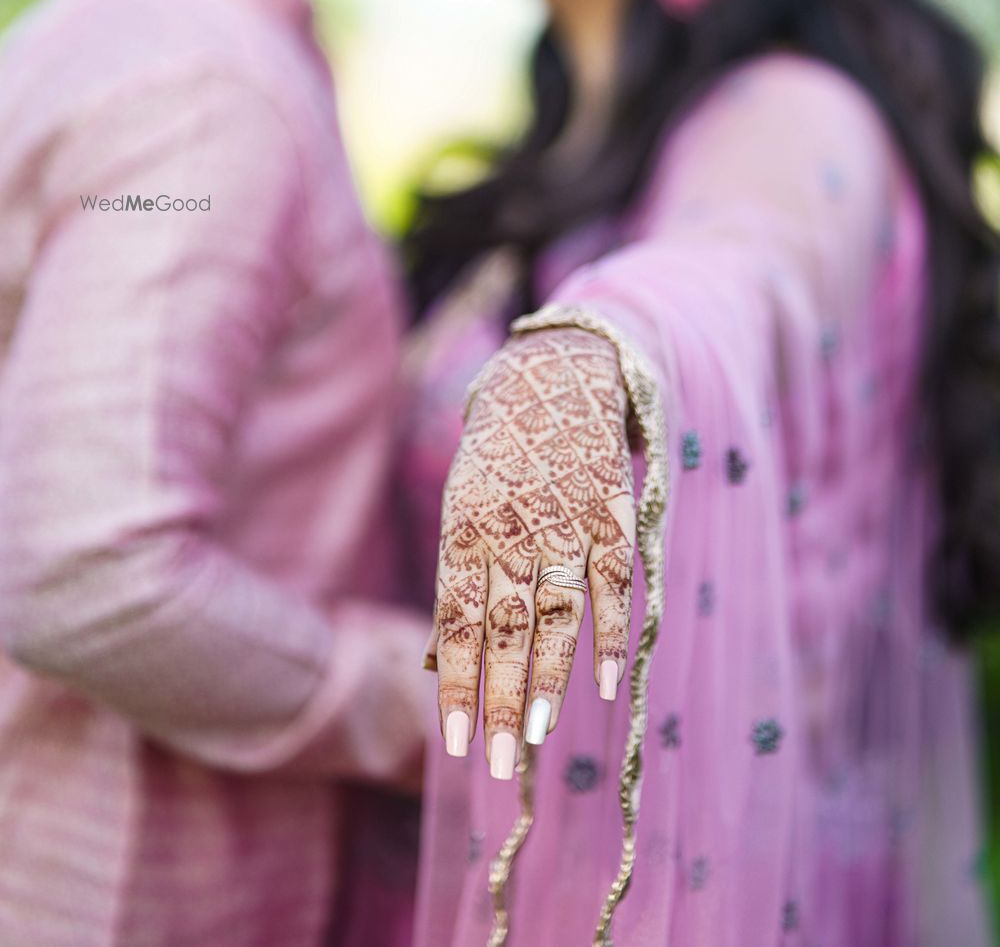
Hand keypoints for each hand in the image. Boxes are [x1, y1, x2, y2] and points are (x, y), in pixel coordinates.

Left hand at [425, 327, 634, 777]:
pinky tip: (606, 682)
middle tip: (503, 765)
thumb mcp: (466, 506)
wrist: (557, 375)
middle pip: (505, 626)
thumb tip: (447, 665)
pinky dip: (612, 633)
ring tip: (540, 734)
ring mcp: (564, 516)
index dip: (458, 684)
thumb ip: (463, 579)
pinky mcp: (612, 510)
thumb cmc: (502, 458)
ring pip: (557, 610)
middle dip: (502, 699)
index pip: (457, 619)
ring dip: (550, 676)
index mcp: (466, 524)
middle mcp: (512, 524)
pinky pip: (614, 582)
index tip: (457, 745)